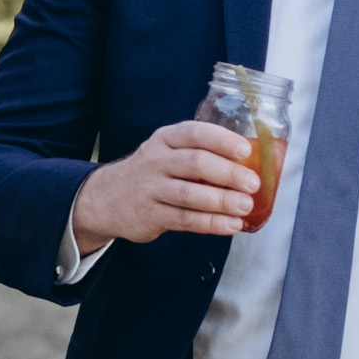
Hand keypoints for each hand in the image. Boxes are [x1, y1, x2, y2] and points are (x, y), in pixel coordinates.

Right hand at [67, 119, 262, 256]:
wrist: (106, 199)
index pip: (194, 133)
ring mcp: (151, 189)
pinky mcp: (151, 215)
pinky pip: (185, 219)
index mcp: (165, 139)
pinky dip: (211, 223)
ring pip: (190, 195)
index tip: (244, 150)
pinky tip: (231, 225)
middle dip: (227, 173)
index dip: (221, 140)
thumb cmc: (151, 173)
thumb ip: (199, 154)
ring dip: (221, 201)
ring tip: (245, 206)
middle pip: (195, 163)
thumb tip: (248, 165)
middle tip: (252, 183)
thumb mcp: (167, 152)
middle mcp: (156, 161)